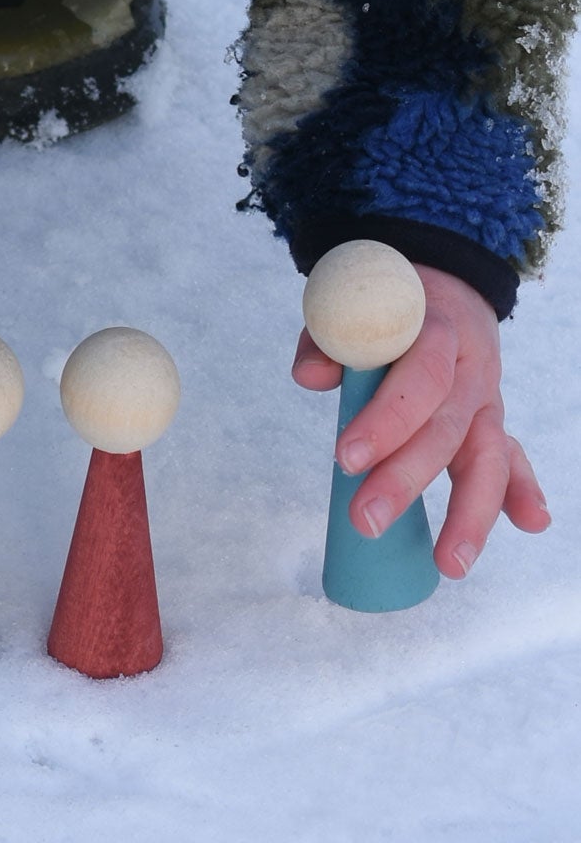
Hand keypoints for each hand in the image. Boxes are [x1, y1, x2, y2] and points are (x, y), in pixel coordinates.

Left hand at [292, 264, 548, 578]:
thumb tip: (311, 378)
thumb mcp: (349, 302)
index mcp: (436, 328)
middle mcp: (470, 367)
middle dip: (407, 479)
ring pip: (487, 456)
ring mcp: (485, 397)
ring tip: (450, 563)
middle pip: (446, 428)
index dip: (385, 419)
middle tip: (364, 519)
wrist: (436, 279)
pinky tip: (530, 523)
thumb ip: (327, 336)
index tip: (343, 457)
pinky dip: (521, 490)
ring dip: (471, 513)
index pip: (418, 378)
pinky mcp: (490, 420)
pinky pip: (511, 457)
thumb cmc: (381, 302)